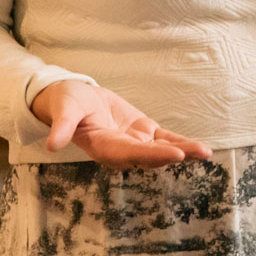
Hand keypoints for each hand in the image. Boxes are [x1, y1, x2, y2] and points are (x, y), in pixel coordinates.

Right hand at [30, 81, 212, 168]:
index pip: (128, 153)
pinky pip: (165, 138)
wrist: (74, 99)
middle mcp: (120, 149)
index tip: (172, 155)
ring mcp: (134, 142)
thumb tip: (51, 145)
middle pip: (148, 155)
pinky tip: (200, 149)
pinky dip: (181, 142)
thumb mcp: (63, 110)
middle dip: (171, 155)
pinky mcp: (143, 132)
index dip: (150, 155)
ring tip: (204, 153)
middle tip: (194, 153)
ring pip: (160, 149)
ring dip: (183, 152)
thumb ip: (61, 126)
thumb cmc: (67, 103)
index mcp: (102, 146)